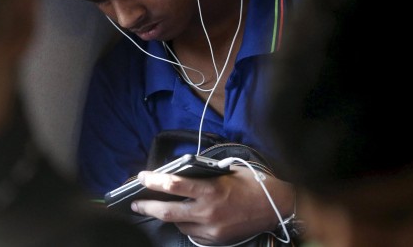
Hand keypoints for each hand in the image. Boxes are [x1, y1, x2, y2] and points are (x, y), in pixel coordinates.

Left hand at [131, 166, 294, 244]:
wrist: (275, 207)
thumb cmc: (251, 184)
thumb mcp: (226, 173)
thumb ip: (203, 176)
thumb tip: (179, 176)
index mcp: (210, 191)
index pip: (173, 185)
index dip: (153, 181)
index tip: (141, 177)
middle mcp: (207, 212)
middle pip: (167, 212)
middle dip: (148, 207)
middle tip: (136, 203)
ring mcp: (211, 229)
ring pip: (179, 225)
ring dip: (170, 216)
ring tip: (164, 207)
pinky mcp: (216, 240)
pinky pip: (193, 234)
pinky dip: (187, 225)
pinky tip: (188, 217)